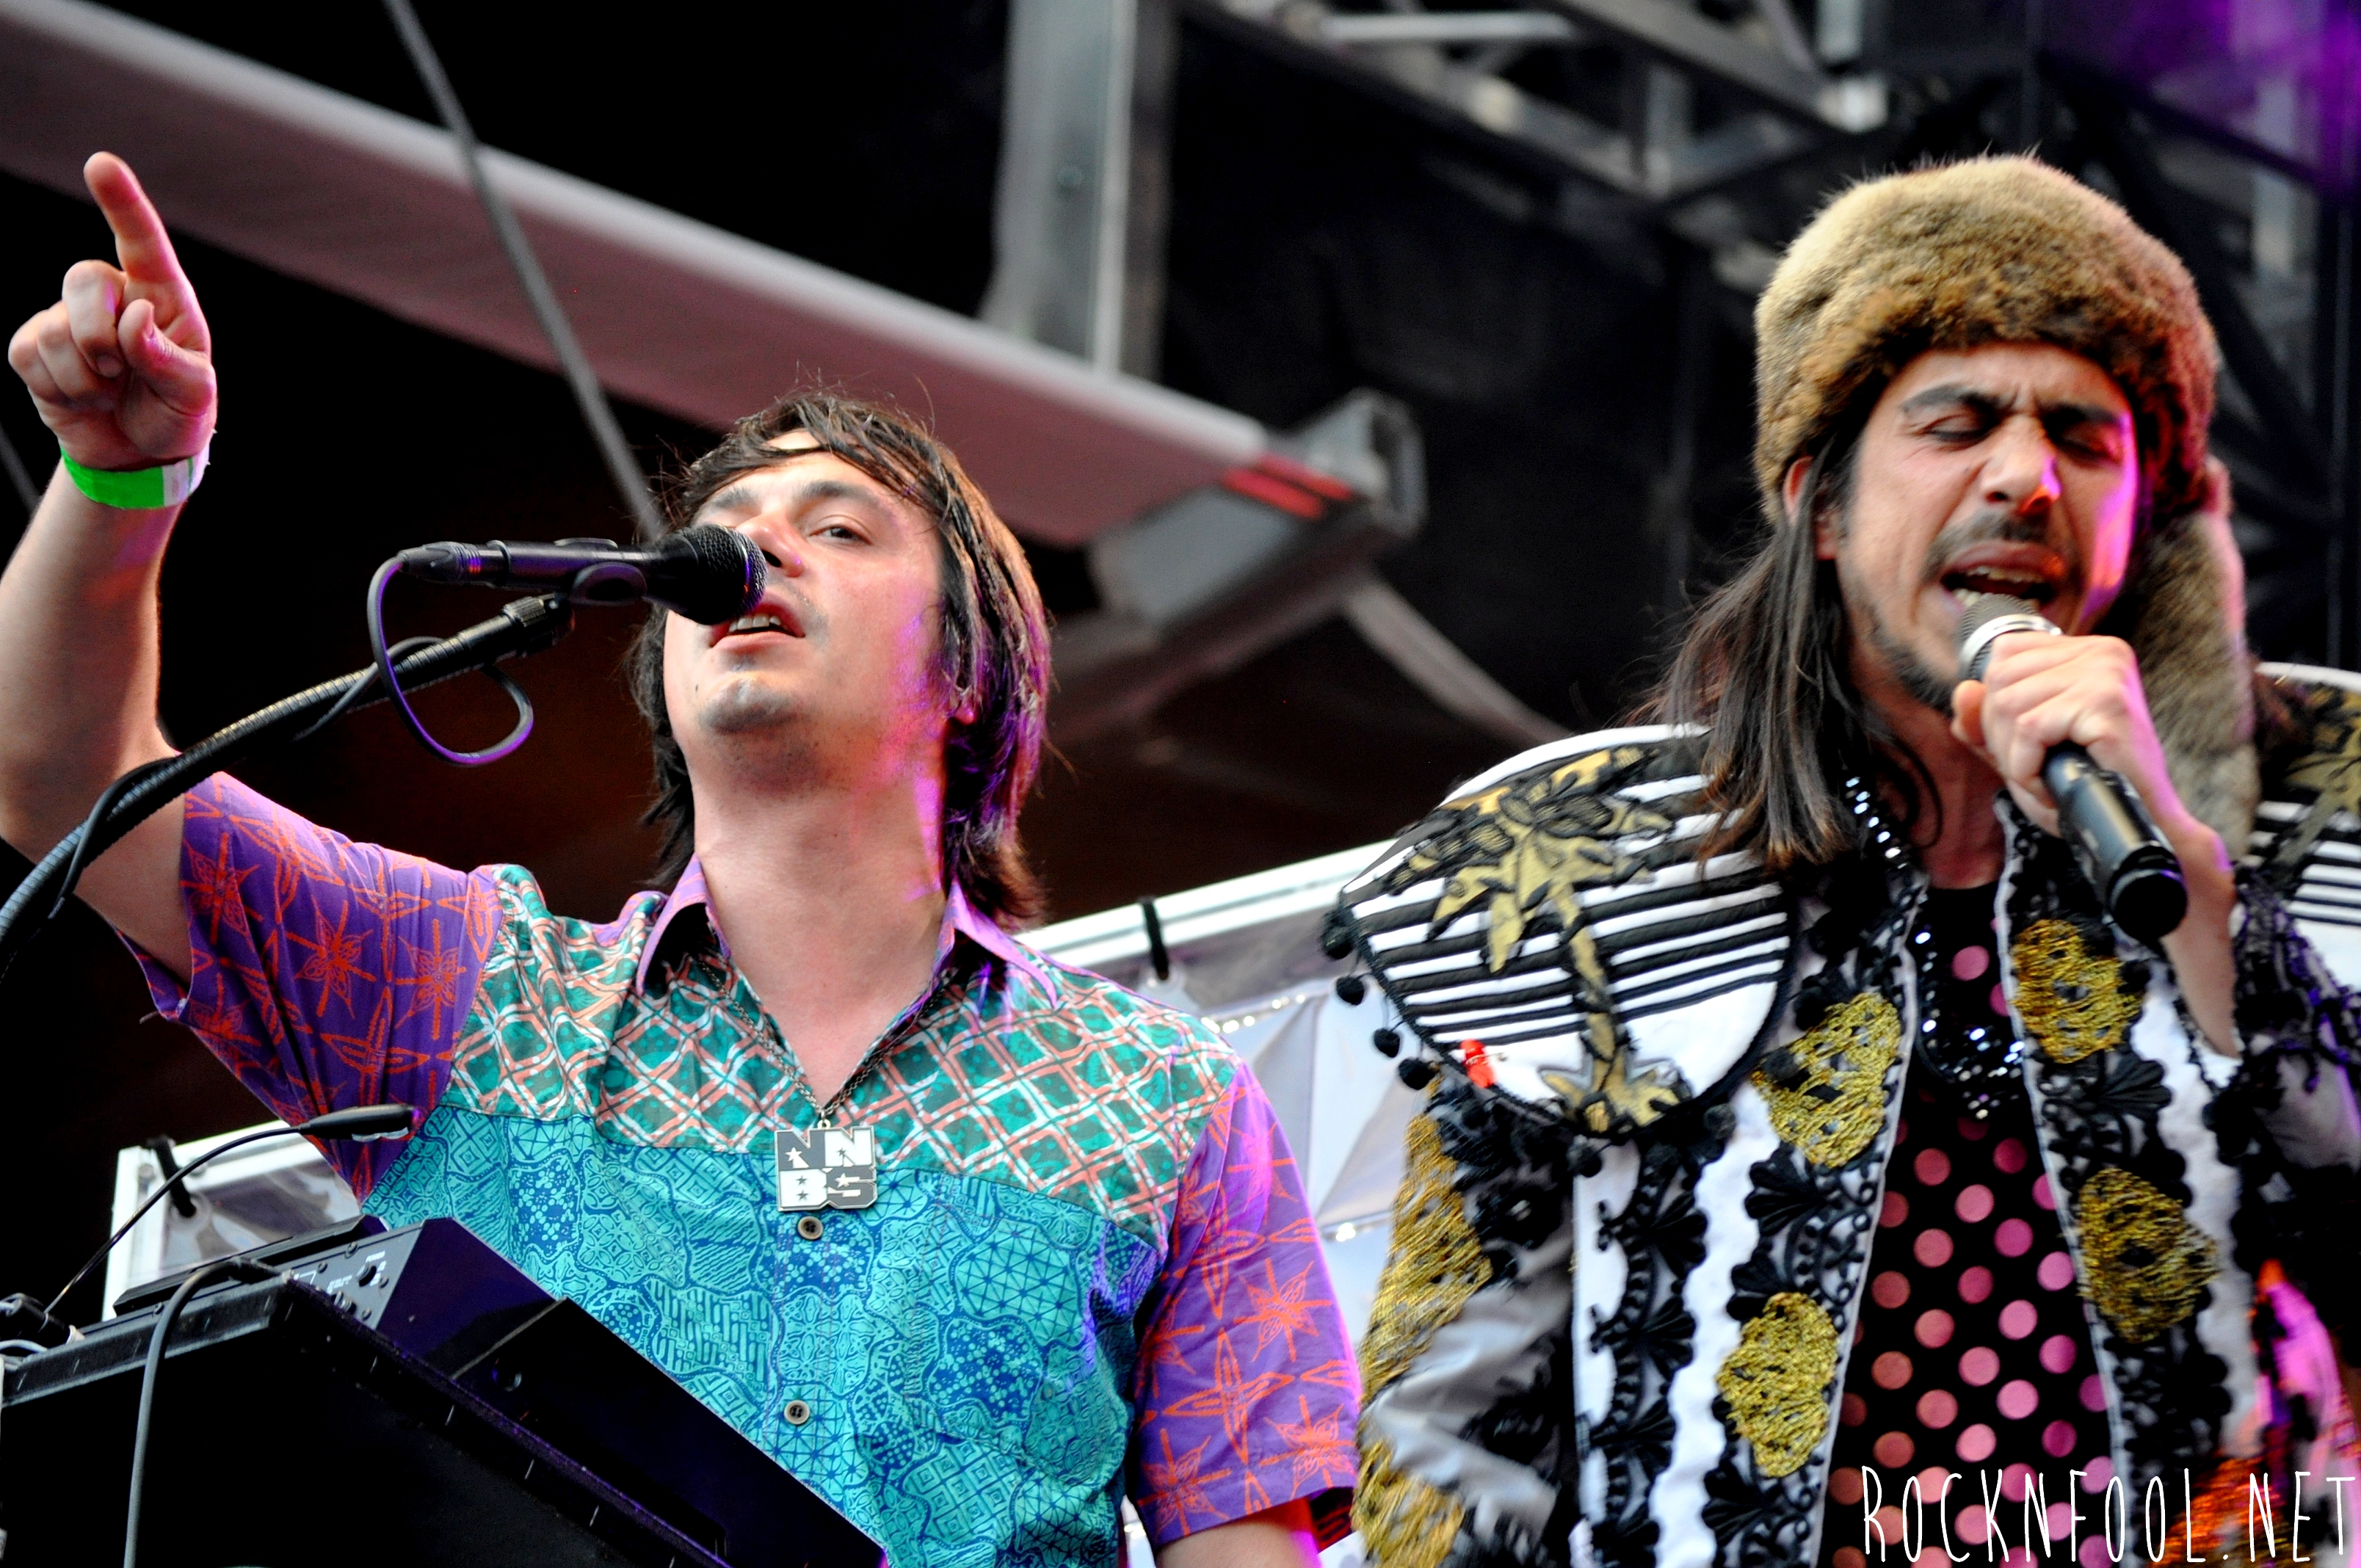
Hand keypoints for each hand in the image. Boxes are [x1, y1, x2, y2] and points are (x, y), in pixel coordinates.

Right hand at [7, 153, 214, 472]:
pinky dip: (59, 389)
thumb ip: (168, 360)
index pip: (143, 242)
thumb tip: (135, 318)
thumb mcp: (193, 395)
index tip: (101, 164)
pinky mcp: (34, 345)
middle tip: (119, 372)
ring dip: (85, 378)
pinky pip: (28, 355)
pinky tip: (82, 398)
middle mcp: (114, 296)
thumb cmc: (176, 413)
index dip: (122, 202)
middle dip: (99, 335)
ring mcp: (68, 317)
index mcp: (163, 297)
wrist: (139, 452)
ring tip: (109, 392)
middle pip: (84, 279)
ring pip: (54, 328)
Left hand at [1949, 631, 2189, 840]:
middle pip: (2000, 678)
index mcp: (2087, 650)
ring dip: (2013, 757)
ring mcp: (2106, 673)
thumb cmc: (2085, 786)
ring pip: (2008, 705)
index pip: (2005, 653)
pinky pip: (2029, 729)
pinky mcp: (2106, 703)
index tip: (2025, 744)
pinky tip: (2051, 787)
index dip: (1995, 705)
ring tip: (2044, 780)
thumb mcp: (2023, 747)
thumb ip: (1985, 721)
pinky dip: (2026, 769)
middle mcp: (2101, 652)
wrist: (2137, 824)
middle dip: (1998, 735)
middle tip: (2033, 770)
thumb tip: (1962, 690)